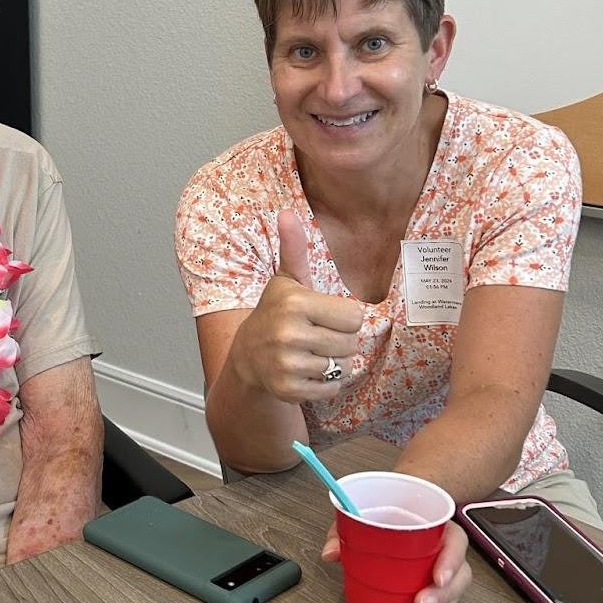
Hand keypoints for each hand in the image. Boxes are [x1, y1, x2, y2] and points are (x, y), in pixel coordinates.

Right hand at [230, 210, 362, 403]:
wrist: (247, 356)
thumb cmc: (276, 312)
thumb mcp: (286, 280)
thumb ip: (293, 247)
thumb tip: (286, 212)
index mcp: (295, 303)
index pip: (354, 316)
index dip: (343, 317)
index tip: (322, 316)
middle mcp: (288, 334)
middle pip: (351, 343)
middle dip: (340, 341)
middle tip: (317, 336)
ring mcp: (286, 364)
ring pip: (343, 367)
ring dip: (333, 363)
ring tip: (310, 353)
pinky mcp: (288, 390)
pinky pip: (331, 388)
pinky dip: (325, 383)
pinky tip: (306, 371)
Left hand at [321, 519, 471, 602]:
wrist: (391, 517)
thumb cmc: (384, 517)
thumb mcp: (362, 516)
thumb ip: (345, 530)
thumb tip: (331, 552)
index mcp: (436, 527)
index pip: (456, 541)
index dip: (451, 560)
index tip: (438, 577)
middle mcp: (444, 550)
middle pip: (459, 575)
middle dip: (442, 596)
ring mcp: (442, 573)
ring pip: (453, 596)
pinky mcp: (435, 591)